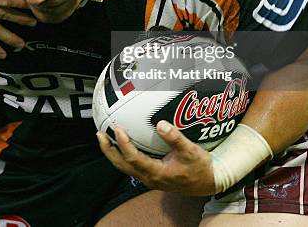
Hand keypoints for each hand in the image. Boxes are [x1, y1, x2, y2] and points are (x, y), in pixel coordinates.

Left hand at [97, 121, 215, 195]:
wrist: (207, 182)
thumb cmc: (199, 167)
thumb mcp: (191, 151)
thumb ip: (175, 138)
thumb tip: (160, 124)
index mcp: (157, 173)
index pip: (134, 159)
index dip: (124, 144)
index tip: (118, 129)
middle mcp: (149, 178)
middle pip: (122, 165)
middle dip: (109, 150)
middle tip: (100, 134)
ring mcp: (149, 178)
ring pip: (124, 167)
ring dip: (113, 153)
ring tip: (105, 137)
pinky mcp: (151, 175)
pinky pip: (131, 166)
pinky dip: (122, 155)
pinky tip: (121, 143)